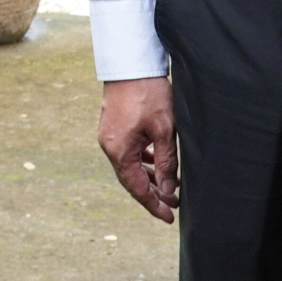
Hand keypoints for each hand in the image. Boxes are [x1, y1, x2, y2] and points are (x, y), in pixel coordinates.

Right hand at [98, 77, 178, 223]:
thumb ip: (166, 162)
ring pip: (129, 166)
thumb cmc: (148, 93)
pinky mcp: (113, 127)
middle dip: (152, 194)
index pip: (136, 188)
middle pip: (130, 179)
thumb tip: (168, 190)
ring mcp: (109, 136)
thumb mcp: (164, 130)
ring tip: (168, 187)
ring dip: (148, 178)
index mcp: (118, 150)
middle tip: (173, 206)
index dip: (153, 204)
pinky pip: (127, 152)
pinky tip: (155, 162)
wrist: (131, 63)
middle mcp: (109, 145)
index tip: (169, 217)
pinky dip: (142, 161)